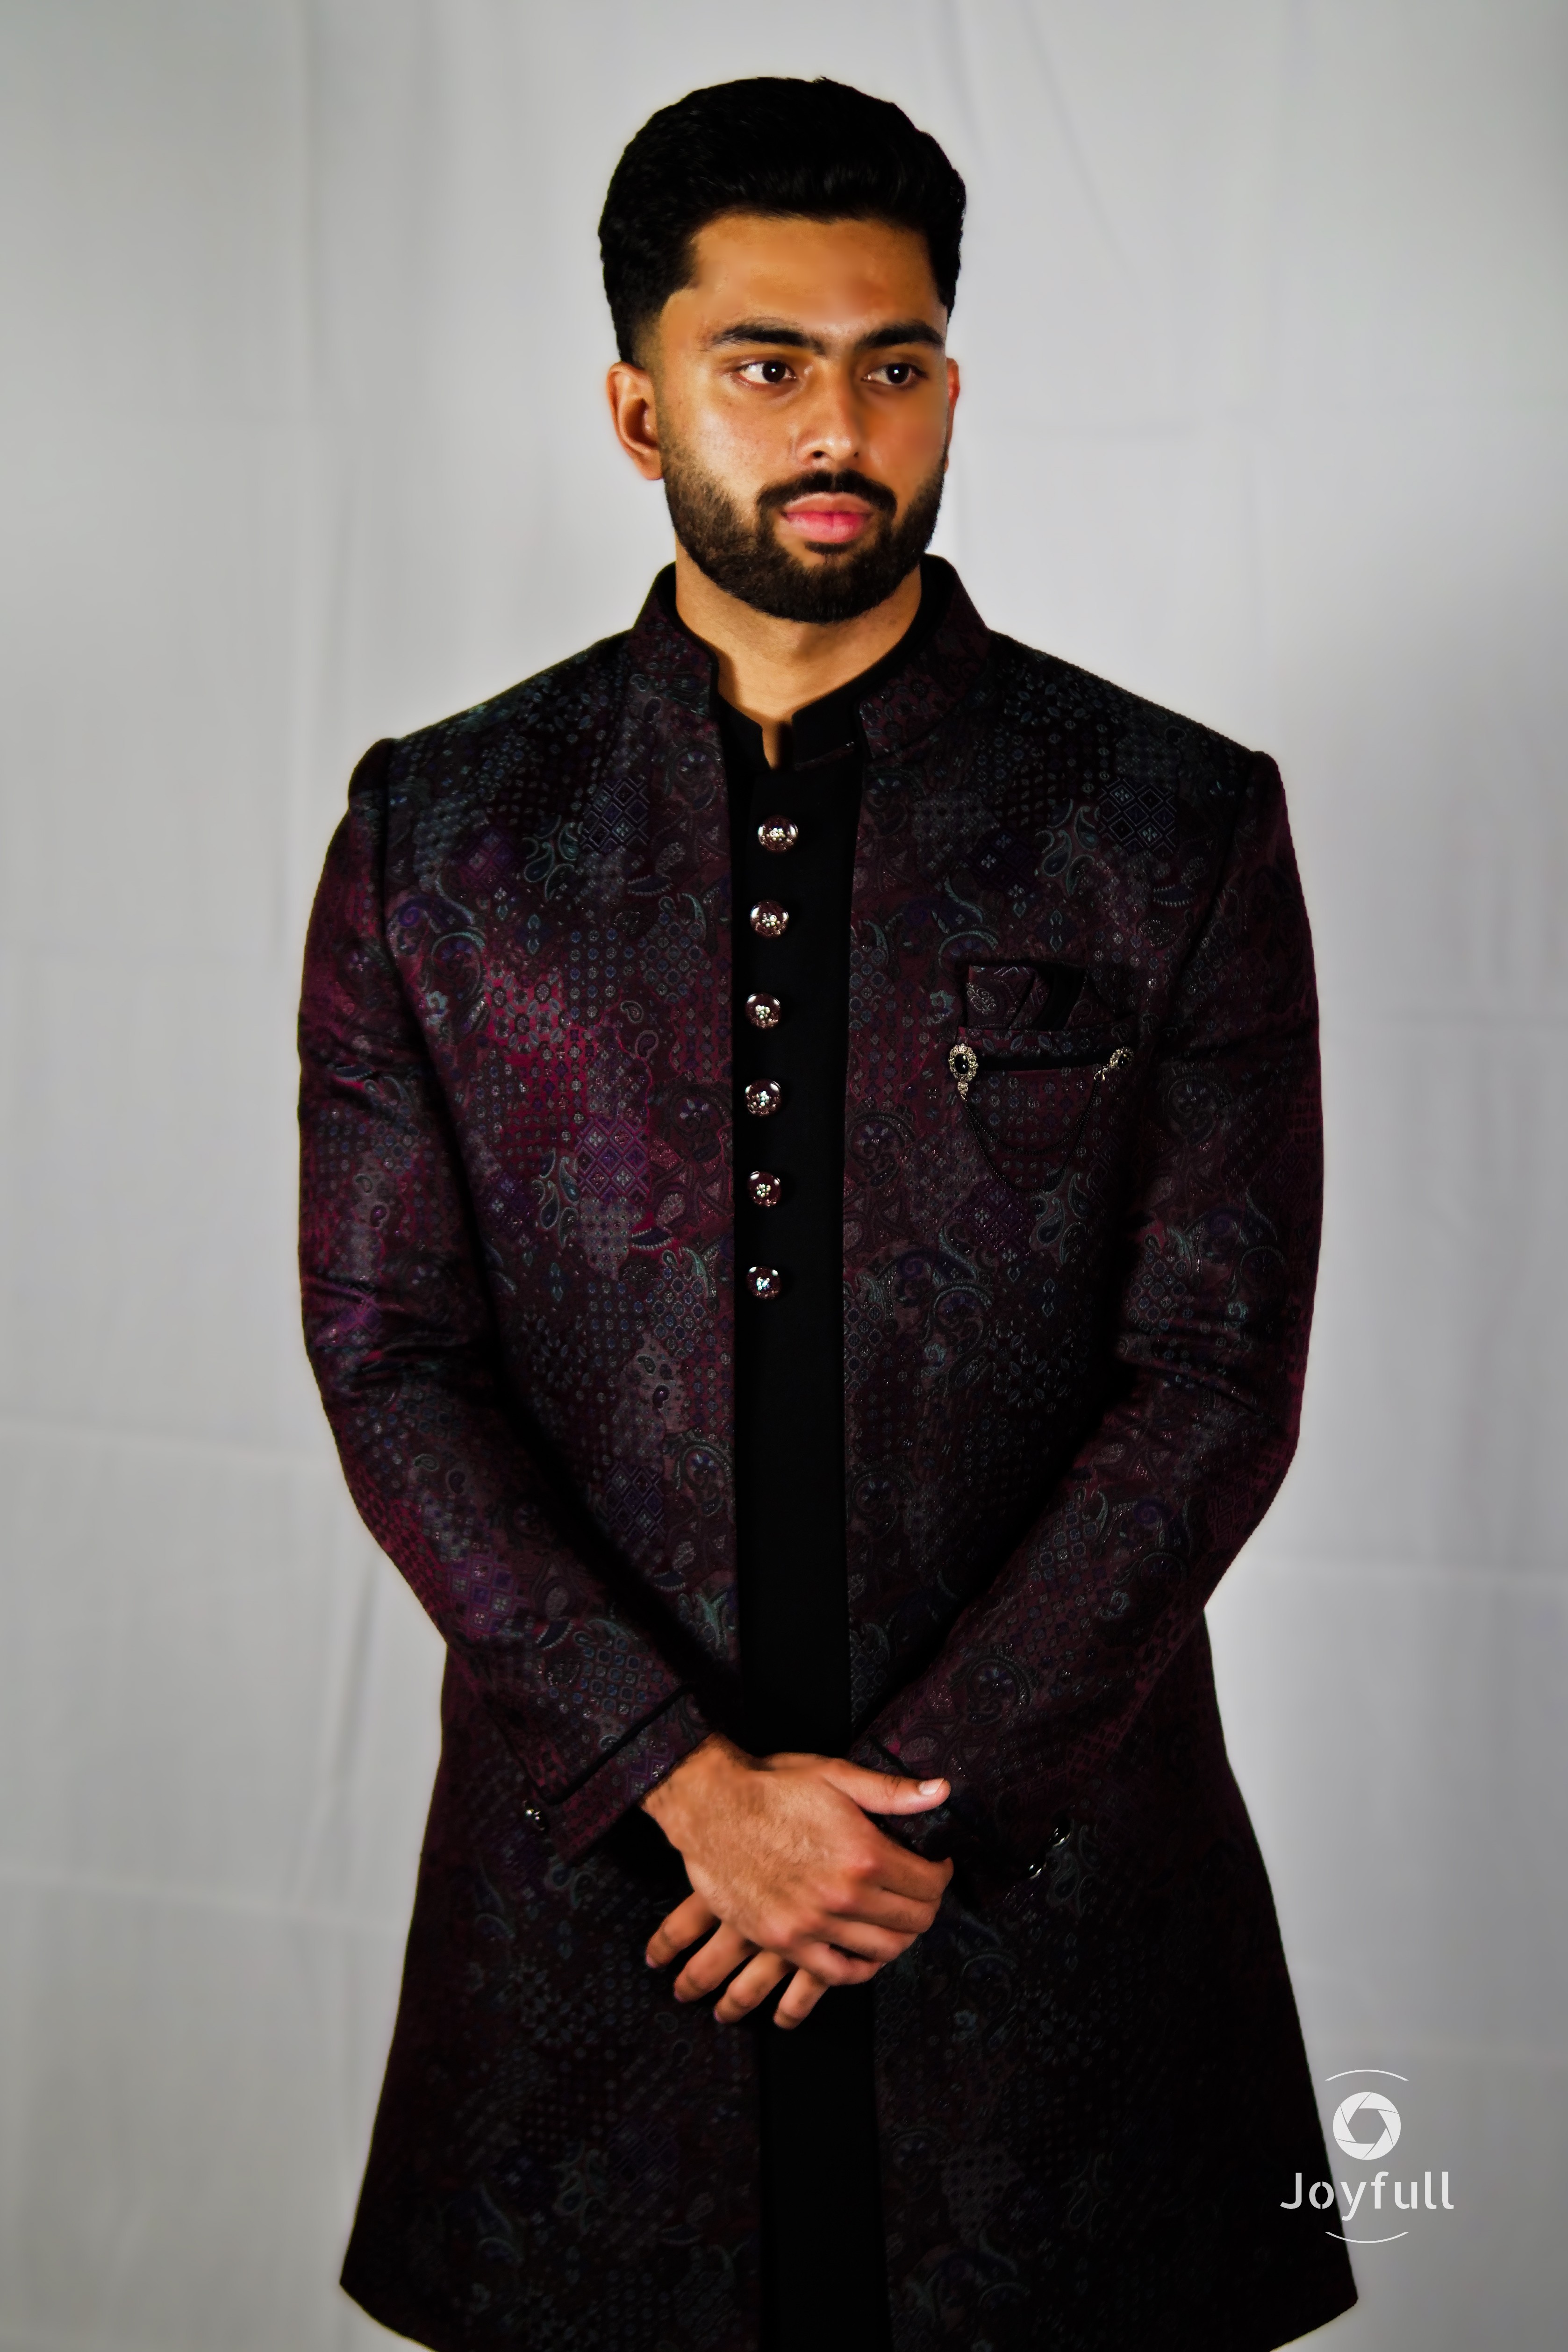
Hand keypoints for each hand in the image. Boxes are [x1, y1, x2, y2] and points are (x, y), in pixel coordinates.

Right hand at [640, 1734, 951, 2023]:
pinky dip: (860, 1968)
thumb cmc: (773, 1786)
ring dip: (899, 1936)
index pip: (929, 1883)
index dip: (940, 1874)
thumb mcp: (835, 1775)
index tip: (935, 1866)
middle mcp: (843, 1896)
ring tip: (895, 1916)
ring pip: (883, 1951)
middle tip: (919, 1891)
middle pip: (913, 1921)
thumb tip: (942, 1793)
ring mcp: (813, 1925)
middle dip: (926, 1906)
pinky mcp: (784, 1942)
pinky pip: (838, 1973)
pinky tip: (864, 1952)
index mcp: (864, 1853)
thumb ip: (892, 1791)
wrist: (709, 1807)